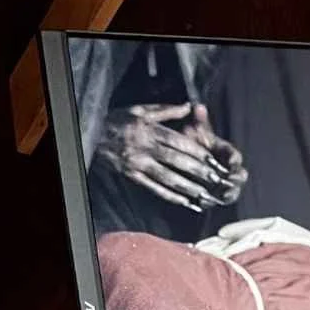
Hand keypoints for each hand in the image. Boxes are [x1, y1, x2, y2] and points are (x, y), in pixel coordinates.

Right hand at [96, 103, 246, 211]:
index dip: (198, 153)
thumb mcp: (141, 110)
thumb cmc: (119, 119)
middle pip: (177, 162)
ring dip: (189, 189)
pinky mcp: (133, 176)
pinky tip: (186, 203)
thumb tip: (189, 107)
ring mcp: (139, 164)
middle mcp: (145, 148)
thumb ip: (167, 111)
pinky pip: (155, 189)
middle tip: (217, 180)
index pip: (179, 143)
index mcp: (149, 130)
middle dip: (199, 172)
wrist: (92, 134)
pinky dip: (172, 197)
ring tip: (206, 196)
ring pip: (168, 179)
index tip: (214, 161)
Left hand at [187, 102, 248, 199]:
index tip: (232, 162)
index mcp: (229, 155)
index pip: (236, 157)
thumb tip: (198, 107)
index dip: (235, 160)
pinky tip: (205, 201)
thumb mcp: (200, 132)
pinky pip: (218, 202)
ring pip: (231, 192)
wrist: (196, 159)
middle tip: (229, 181)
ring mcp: (226, 185)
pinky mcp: (218, 196)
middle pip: (239, 178)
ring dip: (227, 194)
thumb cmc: (201, 144)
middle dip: (235, 181)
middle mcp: (231, 171)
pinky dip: (212, 201)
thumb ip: (201, 122)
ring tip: (221, 195)